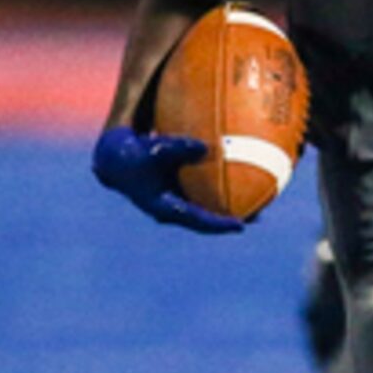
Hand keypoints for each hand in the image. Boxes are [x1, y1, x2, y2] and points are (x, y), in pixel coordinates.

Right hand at [91, 126, 241, 233]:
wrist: (115, 159)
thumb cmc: (133, 154)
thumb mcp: (155, 149)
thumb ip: (178, 147)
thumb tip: (205, 147)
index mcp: (167, 208)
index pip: (198, 221)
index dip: (220, 224)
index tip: (241, 225)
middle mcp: (173, 210)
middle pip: (207, 221)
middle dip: (231, 219)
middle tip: (257, 216)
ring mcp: (174, 203)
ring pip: (205, 210)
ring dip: (227, 207)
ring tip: (256, 202)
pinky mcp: (175, 192)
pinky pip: (201, 195)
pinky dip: (217, 190)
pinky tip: (237, 177)